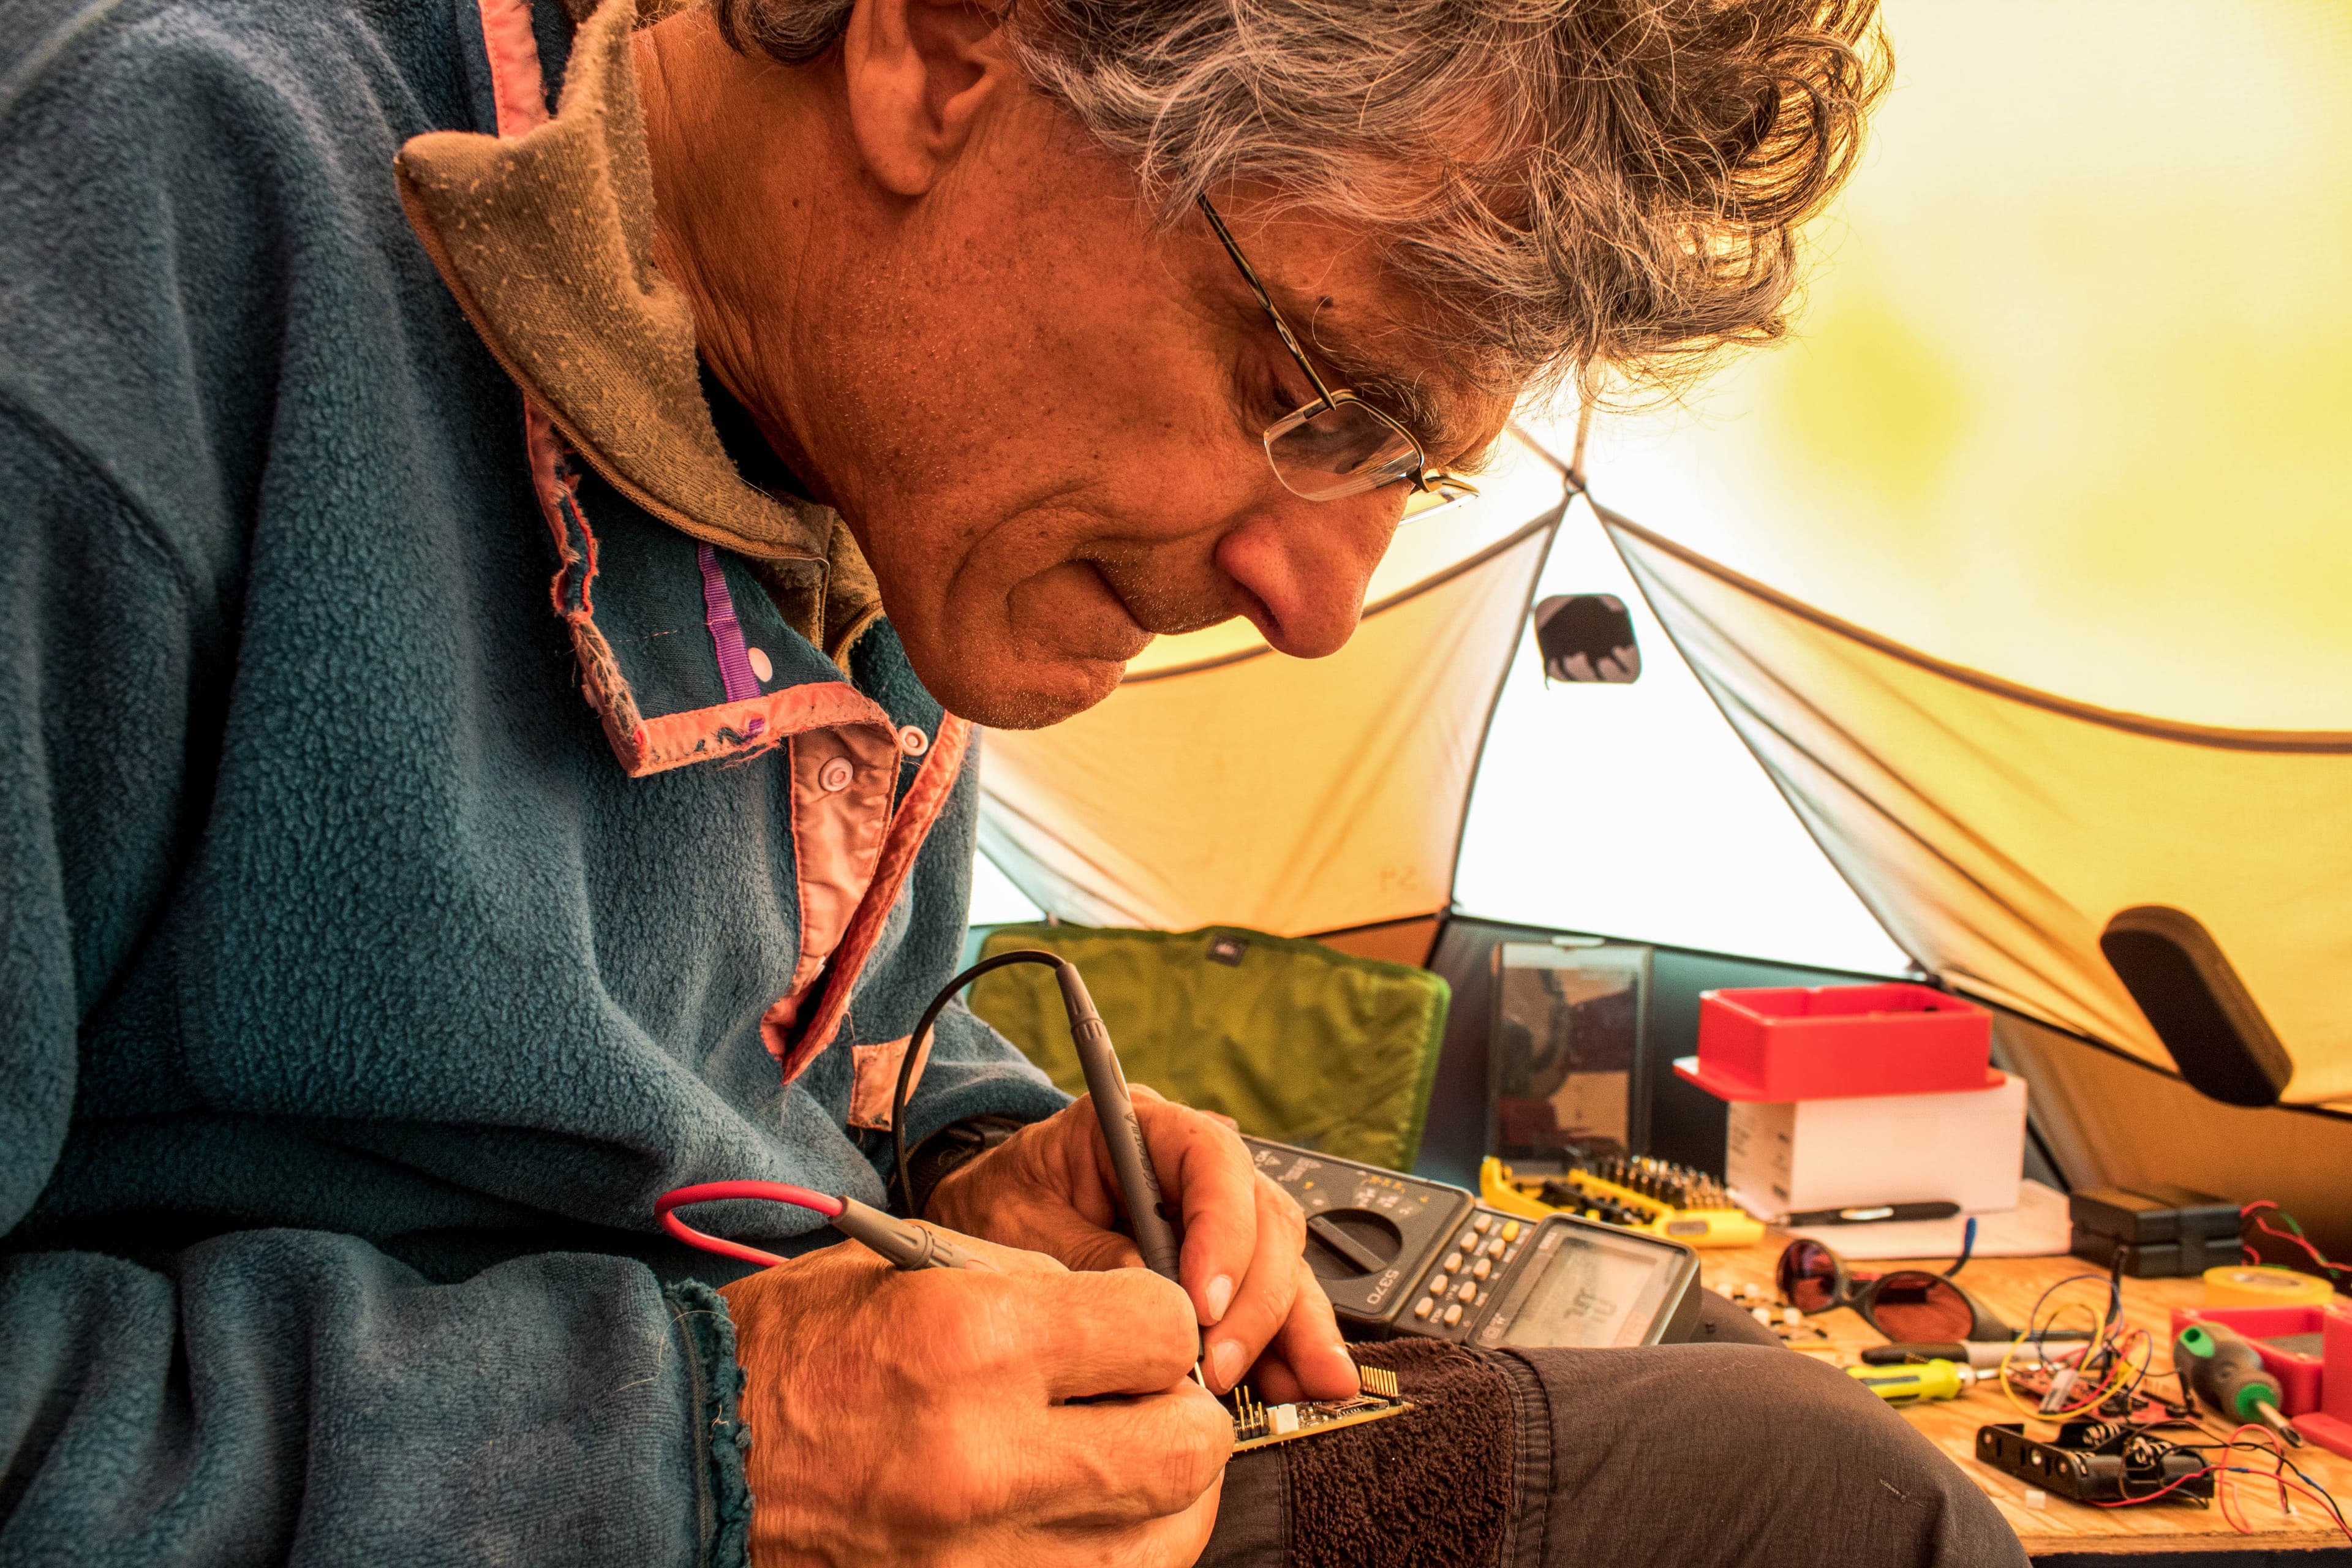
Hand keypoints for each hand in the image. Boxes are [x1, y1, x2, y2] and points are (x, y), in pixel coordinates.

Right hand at [722, 1227, 1229, 1566]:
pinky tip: (1078, 1517)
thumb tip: (1136, 1319)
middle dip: (1181, 1411)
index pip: (1163, 1330)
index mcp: (971, 1343)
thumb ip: (1035, 1290)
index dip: (1159, 1319)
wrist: (686, 1464)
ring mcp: (984, 1561)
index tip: (1132, 1326)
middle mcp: (988, 1460)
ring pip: (1165, 1536)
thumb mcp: (910, 1275)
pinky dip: (1109, 1551)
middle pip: (1186, 1446)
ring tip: (1114, 1461)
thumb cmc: (795, 1356)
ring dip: (1157, 1494)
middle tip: (1144, 1398)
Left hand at [926, 1089, 1357, 1402]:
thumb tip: (1156, 1303)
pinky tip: (1303, 1385)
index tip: (1201, 1301)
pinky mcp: (1221, 1274)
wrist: (979, 1225)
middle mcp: (1191, 1169)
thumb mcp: (1015, 1225)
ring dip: (1295, 1327)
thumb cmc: (995, 1209)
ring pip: (1282, 1263)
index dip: (1221, 1229)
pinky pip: (1271, 1304)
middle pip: (1263, 1215)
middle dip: (1254, 1297)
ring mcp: (1214, 1222)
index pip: (1211, 1157)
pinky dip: (1288, 1347)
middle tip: (1217, 1367)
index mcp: (1140, 1128)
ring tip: (1309, 1386)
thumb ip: (1081, 1255)